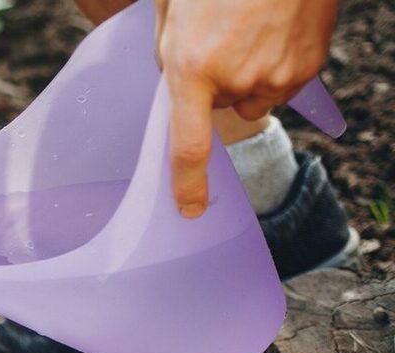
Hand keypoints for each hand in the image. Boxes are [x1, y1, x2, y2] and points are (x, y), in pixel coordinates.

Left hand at [154, 0, 338, 216]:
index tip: (189, 210)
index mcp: (192, 68)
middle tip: (215, 40)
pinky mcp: (307, 68)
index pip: (187, 145)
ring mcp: (277, 76)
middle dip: (211, 85)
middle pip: (217, 109)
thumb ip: (167, 55)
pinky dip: (273, 66)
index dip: (187, 184)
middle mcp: (236, 80)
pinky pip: (280, 84)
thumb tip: (172, 89)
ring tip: (247, 31)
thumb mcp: (172, 11)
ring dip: (244, 77)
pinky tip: (272, 31)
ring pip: (251, 98)